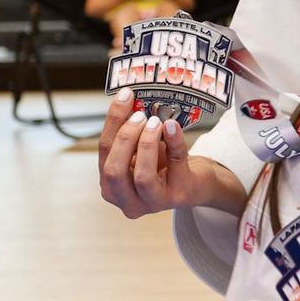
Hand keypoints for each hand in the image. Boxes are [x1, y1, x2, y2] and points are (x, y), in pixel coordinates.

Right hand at [97, 89, 244, 216]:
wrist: (195, 183)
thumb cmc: (163, 165)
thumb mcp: (140, 149)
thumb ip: (130, 130)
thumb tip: (128, 99)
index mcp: (111, 187)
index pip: (104, 152)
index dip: (112, 122)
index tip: (125, 97)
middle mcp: (127, 201)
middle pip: (114, 170)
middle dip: (125, 138)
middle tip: (140, 115)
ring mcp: (153, 203)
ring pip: (142, 177)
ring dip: (147, 143)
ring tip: (156, 122)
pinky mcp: (179, 195)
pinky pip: (174, 165)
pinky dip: (174, 142)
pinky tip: (173, 126)